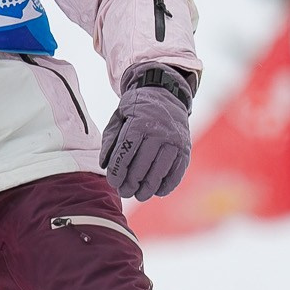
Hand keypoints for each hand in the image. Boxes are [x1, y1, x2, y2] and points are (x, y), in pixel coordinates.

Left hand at [99, 67, 194, 200]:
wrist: (165, 94)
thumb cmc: (137, 109)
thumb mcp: (119, 116)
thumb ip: (110, 140)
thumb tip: (104, 165)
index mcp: (139, 122)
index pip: (126, 152)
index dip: (118, 170)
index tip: (113, 182)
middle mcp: (159, 132)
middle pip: (143, 165)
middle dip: (131, 183)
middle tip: (124, 192)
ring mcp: (175, 141)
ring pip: (160, 170)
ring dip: (149, 187)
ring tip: (139, 195)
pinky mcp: (185, 148)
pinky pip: (177, 171)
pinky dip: (168, 184)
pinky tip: (158, 192)